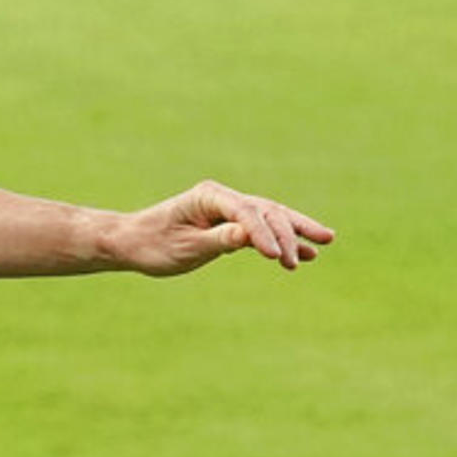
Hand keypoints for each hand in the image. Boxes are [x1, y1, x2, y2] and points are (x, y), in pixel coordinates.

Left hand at [115, 179, 334, 276]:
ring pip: (270, 217)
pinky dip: (284, 240)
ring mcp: (228, 209)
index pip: (246, 212)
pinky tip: (307, 254)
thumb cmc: (153, 244)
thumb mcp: (184, 248)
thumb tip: (247, 235)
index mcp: (208, 196)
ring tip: (323, 244)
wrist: (133, 242)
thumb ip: (217, 240)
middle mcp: (221, 197)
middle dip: (288, 233)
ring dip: (294, 232)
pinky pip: (263, 230)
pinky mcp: (231, 223)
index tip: (276, 258)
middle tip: (298, 260)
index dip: (264, 234)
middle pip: (265, 211)